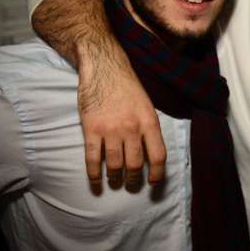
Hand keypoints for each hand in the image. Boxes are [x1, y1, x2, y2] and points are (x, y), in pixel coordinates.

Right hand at [78, 46, 166, 185]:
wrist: (104, 68)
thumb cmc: (127, 86)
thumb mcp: (146, 105)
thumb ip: (148, 128)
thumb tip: (150, 154)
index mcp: (149, 122)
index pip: (158, 156)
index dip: (156, 174)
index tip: (152, 182)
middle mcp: (132, 128)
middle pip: (135, 164)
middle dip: (133, 178)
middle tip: (130, 182)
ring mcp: (111, 129)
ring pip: (114, 165)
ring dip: (115, 177)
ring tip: (114, 179)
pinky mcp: (91, 129)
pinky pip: (93, 158)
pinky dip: (94, 174)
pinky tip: (96, 180)